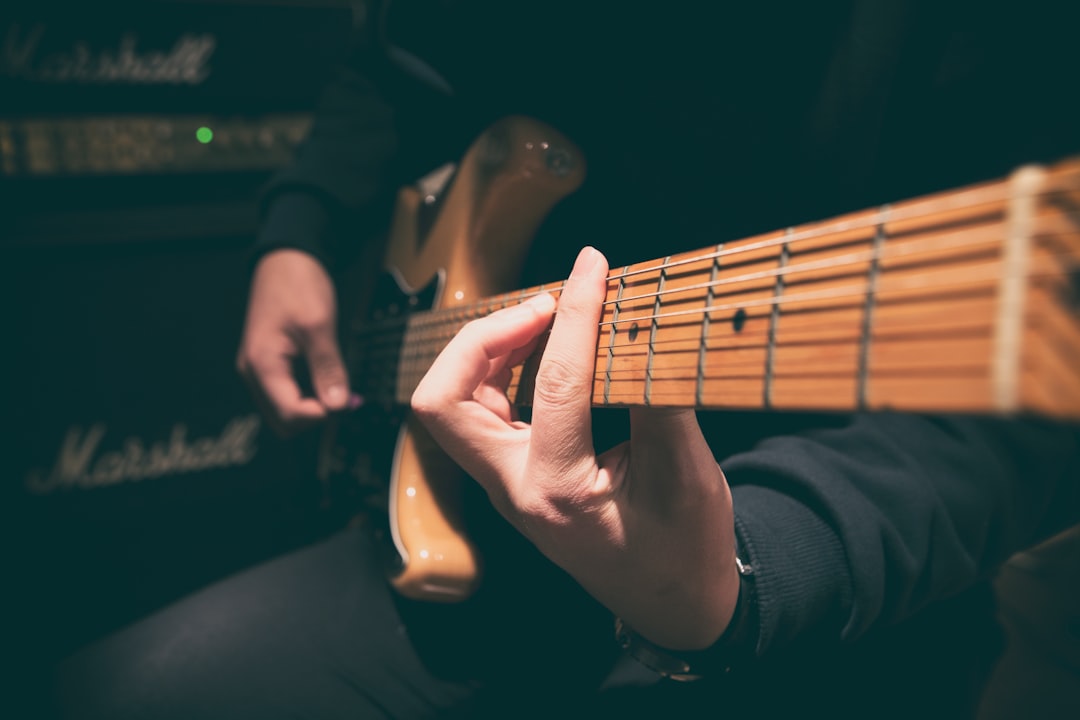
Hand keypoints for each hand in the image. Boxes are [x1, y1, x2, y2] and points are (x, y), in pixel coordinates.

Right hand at [237, 249, 351, 435]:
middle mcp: (253, 372)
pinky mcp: (268, 365)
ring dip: (314, 408)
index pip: (289, 413)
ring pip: (284, 412)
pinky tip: (330, 382)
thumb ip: (328, 368)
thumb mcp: (319, 325)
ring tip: (342, 390)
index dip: (322, 415)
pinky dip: (308, 396)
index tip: (350, 401)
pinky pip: (286, 395)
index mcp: (261, 364)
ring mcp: (258, 369)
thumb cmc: (298, 284)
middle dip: (317, 416)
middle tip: (348, 399)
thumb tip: (338, 406)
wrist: (285, 259)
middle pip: (284, 421)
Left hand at [411, 246, 740, 649]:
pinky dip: (501, 370)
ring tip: (546, 316)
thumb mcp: (689, 478)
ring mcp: (505, 485)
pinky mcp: (513, 476)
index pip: (555, 383)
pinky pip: (480, 412)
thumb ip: (661, 403)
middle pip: (443, 403)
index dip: (578, 313)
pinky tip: (544, 349)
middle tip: (546, 305)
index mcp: (557, 491)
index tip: (593, 266)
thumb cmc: (685, 550)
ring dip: (486, 350)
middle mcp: (513, 488)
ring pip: (452, 405)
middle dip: (482, 338)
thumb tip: (642, 327)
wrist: (674, 603)